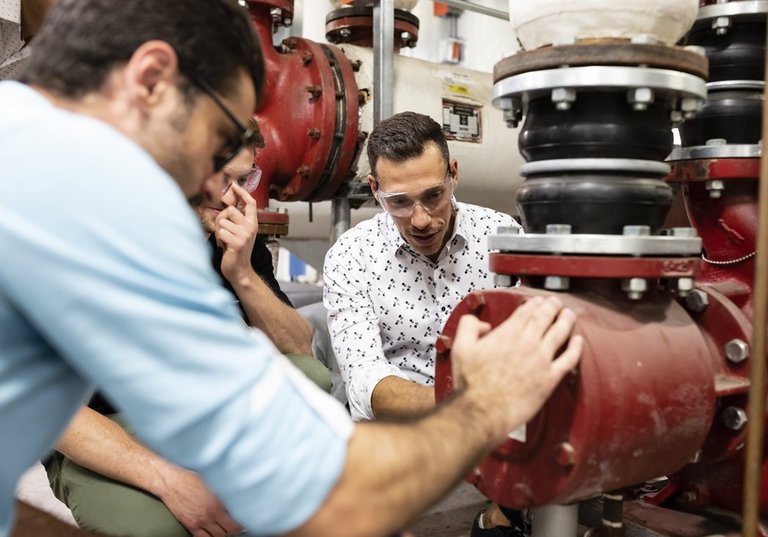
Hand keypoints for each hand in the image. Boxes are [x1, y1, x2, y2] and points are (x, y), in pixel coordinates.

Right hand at [156, 467, 242, 536]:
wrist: (171, 482)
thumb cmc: (190, 479)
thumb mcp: (212, 485)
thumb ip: (221, 497)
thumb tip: (231, 504)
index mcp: (216, 505)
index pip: (233, 525)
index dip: (239, 526)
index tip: (241, 524)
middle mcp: (208, 516)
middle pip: (225, 533)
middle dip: (231, 531)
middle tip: (233, 526)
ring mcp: (198, 522)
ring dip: (220, 534)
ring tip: (222, 529)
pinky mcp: (189, 525)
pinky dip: (208, 536)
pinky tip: (210, 532)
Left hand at [215, 182, 258, 281]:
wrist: (240, 271)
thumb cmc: (236, 251)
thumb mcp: (240, 233)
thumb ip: (236, 220)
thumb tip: (227, 206)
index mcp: (252, 223)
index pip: (250, 203)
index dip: (242, 192)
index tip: (234, 185)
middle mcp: (251, 227)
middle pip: (230, 210)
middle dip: (221, 219)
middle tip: (223, 232)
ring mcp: (245, 235)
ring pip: (222, 222)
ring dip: (219, 232)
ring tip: (224, 241)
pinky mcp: (238, 242)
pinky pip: (220, 233)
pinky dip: (218, 240)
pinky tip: (224, 247)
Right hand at [451, 296, 581, 442]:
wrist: (483, 410)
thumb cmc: (472, 384)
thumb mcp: (461, 348)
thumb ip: (468, 327)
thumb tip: (481, 324)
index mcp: (507, 334)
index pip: (526, 311)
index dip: (534, 303)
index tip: (537, 300)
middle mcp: (527, 343)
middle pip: (545, 317)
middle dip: (552, 306)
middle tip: (555, 302)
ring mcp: (541, 360)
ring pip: (560, 333)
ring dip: (566, 320)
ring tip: (568, 314)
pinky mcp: (549, 379)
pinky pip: (569, 359)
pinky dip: (576, 347)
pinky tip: (578, 341)